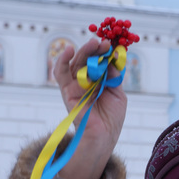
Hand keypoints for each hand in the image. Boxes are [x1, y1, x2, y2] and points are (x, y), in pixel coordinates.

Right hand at [55, 38, 128, 178]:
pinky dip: (62, 60)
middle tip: (103, 42)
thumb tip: (113, 59)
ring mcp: (75, 85)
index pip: (99, 60)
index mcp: (98, 79)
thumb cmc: (111, 117)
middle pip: (87, 59)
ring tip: (94, 43)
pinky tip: (68, 50)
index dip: (104, 51)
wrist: (104, 136)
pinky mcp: (67, 91)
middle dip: (95, 49)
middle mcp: (85, 80)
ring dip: (84, 51)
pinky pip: (60, 73)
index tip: (112, 44)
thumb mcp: (118, 93)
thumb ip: (114, 76)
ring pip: (76, 62)